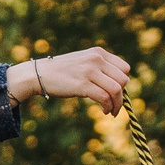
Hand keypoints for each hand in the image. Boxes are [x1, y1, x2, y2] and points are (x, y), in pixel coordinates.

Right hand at [9, 47, 129, 113]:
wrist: (39, 74)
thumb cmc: (61, 71)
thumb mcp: (83, 62)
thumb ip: (99, 68)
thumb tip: (117, 86)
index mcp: (98, 53)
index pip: (124, 68)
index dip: (123, 83)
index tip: (116, 93)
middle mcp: (96, 59)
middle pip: (123, 80)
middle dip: (121, 96)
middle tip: (115, 105)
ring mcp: (89, 71)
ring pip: (116, 90)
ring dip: (117, 104)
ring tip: (112, 111)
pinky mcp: (82, 85)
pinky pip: (104, 98)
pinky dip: (108, 107)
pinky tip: (104, 111)